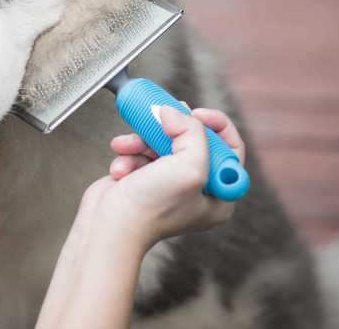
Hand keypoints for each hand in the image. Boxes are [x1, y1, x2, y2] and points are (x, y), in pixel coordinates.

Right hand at [36, 105, 244, 328]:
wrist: (108, 227)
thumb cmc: (149, 209)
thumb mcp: (188, 167)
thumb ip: (192, 132)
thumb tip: (173, 111)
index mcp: (218, 195)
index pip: (230, 148)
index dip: (216, 125)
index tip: (195, 112)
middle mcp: (196, 190)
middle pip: (192, 141)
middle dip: (171, 128)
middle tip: (162, 114)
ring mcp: (168, 185)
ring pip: (161, 143)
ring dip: (141, 142)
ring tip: (128, 148)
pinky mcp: (143, 179)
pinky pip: (140, 152)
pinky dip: (128, 154)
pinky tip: (120, 167)